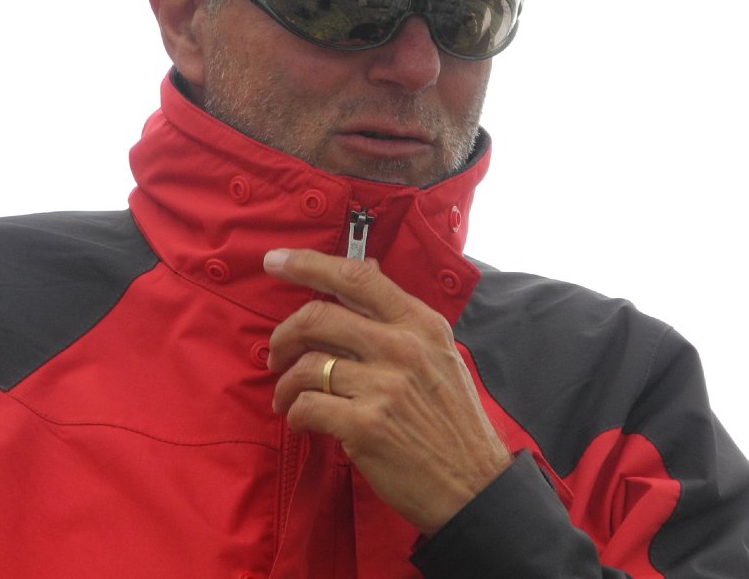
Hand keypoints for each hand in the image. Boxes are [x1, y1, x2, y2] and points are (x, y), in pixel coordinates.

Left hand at [264, 248, 512, 533]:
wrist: (473, 485)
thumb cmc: (452, 421)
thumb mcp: (440, 355)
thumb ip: (399, 316)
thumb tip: (365, 267)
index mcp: (421, 324)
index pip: (357, 277)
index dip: (308, 264)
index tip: (275, 262)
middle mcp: (402, 347)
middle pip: (318, 316)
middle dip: (284, 334)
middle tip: (276, 352)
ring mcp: (384, 386)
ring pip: (306, 365)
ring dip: (284, 383)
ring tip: (286, 397)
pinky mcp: (365, 425)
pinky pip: (306, 406)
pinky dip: (294, 413)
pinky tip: (301, 421)